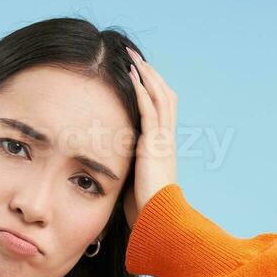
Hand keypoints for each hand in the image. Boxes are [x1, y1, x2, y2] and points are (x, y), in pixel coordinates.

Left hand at [121, 44, 177, 228]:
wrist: (158, 219)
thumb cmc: (146, 209)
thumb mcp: (135, 182)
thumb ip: (128, 168)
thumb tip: (110, 166)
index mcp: (162, 147)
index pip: (161, 110)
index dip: (152, 90)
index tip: (138, 74)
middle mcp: (165, 139)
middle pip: (164, 96)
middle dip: (150, 75)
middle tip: (136, 57)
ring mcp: (162, 140)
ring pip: (160, 97)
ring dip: (146, 76)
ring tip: (133, 58)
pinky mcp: (154, 144)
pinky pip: (150, 110)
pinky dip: (143, 91)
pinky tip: (133, 76)